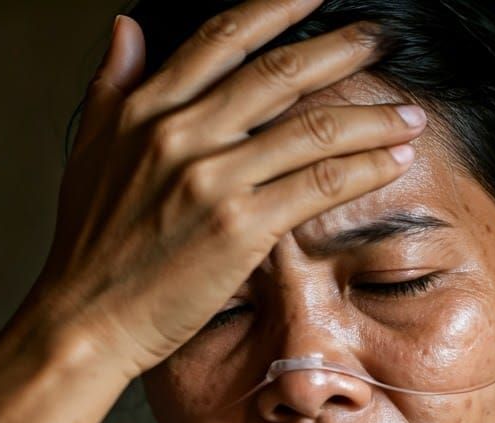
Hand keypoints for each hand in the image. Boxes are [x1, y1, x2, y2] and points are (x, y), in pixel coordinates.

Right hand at [20, 0, 426, 379]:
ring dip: (372, 116)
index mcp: (146, 108)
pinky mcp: (240, 227)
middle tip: (383, 37)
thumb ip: (115, 85)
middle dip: (342, 47)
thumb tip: (129, 26)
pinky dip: (365, 168)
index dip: (277, 6)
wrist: (85, 319)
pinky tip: (394, 160)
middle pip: (280, 71)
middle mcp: (181, 133)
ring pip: (312, 128)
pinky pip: (319, 185)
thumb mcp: (91, 150)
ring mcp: (212, 179)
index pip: (222, 36)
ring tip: (409, 113)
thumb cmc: (90, 245)